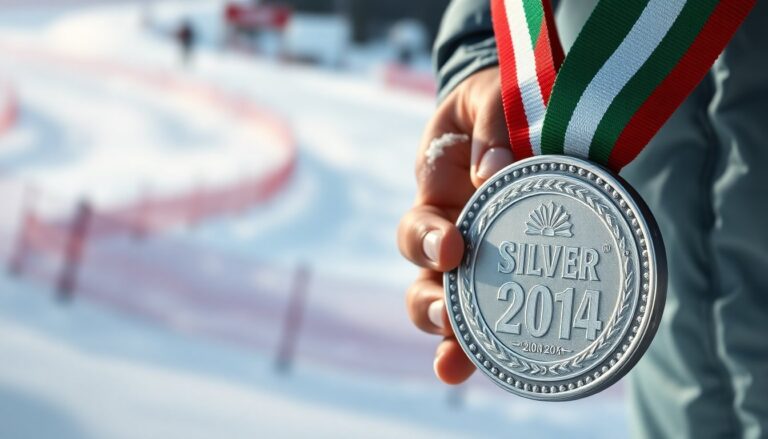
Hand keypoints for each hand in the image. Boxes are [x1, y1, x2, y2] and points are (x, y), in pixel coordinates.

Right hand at [398, 67, 512, 383]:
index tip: (451, 246)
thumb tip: (495, 169)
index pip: (420, 224)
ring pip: (450, 307)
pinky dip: (484, 346)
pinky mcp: (512, 272)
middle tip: (448, 313)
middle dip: (430, 302)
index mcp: (439, 193)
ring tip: (453, 362)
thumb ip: (491, 121)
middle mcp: (452, 231)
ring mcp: (480, 257)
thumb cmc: (502, 102)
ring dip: (449, 336)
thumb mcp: (492, 97)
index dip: (428, 240)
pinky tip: (487, 370)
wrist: (531, 111)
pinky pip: (494, 314)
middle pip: (425, 280)